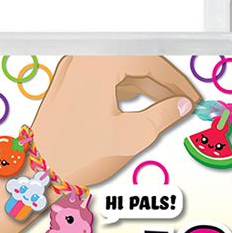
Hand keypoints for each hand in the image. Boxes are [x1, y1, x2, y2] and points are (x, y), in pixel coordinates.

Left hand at [31, 56, 200, 186]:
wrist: (39, 171)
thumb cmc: (79, 154)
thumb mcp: (132, 136)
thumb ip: (164, 116)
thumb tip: (183, 106)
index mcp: (98, 65)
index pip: (150, 62)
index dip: (177, 81)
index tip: (192, 98)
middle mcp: (84, 61)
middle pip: (136, 62)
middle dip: (164, 83)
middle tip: (184, 103)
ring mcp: (73, 72)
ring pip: (122, 70)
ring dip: (148, 87)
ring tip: (169, 108)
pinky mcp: (69, 84)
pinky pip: (107, 79)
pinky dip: (128, 90)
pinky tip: (143, 107)